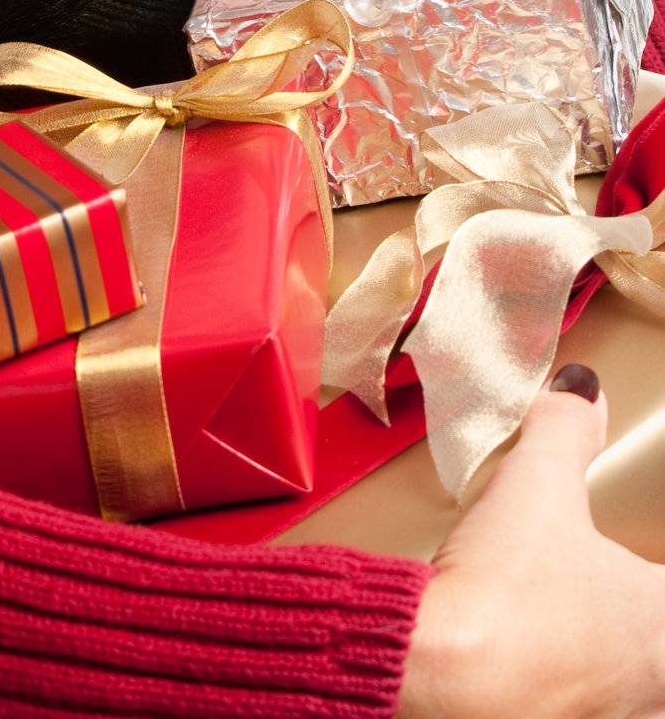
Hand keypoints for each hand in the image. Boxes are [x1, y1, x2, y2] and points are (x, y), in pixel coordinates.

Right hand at [397, 364, 664, 718]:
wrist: (436, 670)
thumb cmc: (501, 591)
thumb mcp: (535, 484)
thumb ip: (564, 430)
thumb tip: (580, 391)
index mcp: (660, 620)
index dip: (652, 571)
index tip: (640, 567)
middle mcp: (647, 682)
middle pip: (661, 658)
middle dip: (642, 631)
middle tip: (609, 601)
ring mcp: (604, 716)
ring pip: (631, 695)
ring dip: (609, 669)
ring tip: (568, 638)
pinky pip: (575, 711)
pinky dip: (560, 694)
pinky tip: (528, 673)